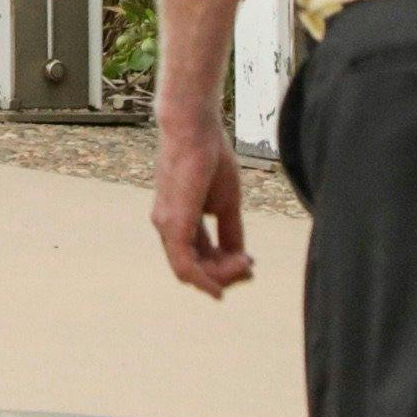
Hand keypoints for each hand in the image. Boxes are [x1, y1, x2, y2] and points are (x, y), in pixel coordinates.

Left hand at [152, 113, 253, 296]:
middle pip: (196, 269)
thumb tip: (240, 257)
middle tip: (250, 266)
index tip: (250, 262)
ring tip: (245, 264)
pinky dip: (204, 281)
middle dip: (226, 275)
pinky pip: (185, 266)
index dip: (226, 268)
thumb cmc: (210, 156)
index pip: (200, 258)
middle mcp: (167, 227)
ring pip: (191, 272)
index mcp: (180, 220)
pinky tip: (219, 290)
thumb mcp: (226, 201)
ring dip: (222, 276)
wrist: (195, 126)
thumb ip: (230, 230)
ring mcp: (166, 226)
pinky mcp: (171, 223)